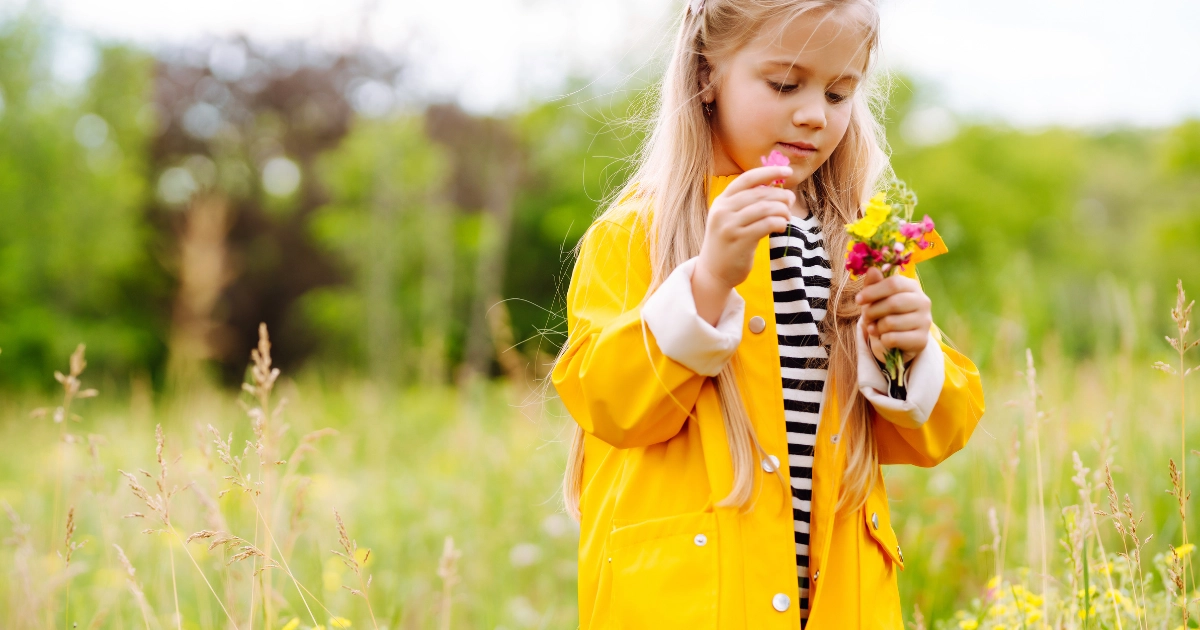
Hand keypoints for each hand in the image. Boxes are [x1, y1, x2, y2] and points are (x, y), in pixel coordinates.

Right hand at [692, 166, 793, 324]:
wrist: (713, 272)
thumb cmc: (728, 243)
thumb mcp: (730, 219)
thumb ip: (748, 204)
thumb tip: (780, 190)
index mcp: (721, 201)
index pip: (747, 178)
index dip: (769, 172)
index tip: (787, 171)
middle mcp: (723, 211)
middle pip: (759, 193)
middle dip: (780, 195)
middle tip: (791, 201)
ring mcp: (729, 226)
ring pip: (765, 208)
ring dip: (782, 210)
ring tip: (787, 216)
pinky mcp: (739, 241)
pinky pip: (766, 224)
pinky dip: (778, 222)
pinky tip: (781, 226)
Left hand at [854, 267, 931, 363]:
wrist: (898, 339)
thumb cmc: (885, 313)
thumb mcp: (877, 297)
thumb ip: (874, 284)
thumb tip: (872, 269)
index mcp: (912, 286)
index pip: (894, 283)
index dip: (873, 291)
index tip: (858, 300)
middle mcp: (923, 302)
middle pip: (893, 303)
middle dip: (872, 311)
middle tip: (865, 317)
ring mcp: (925, 321)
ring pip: (891, 323)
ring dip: (876, 327)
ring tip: (875, 328)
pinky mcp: (922, 340)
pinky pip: (893, 339)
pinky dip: (882, 340)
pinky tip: (884, 338)